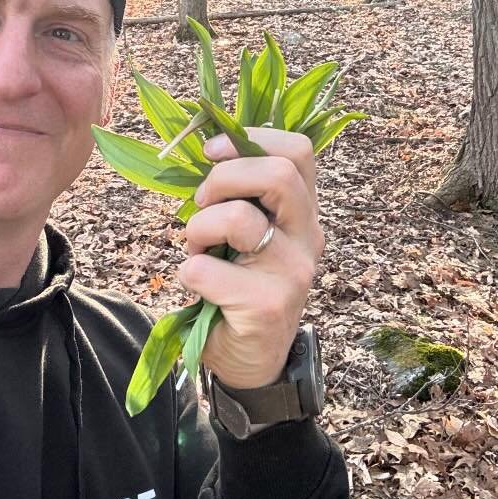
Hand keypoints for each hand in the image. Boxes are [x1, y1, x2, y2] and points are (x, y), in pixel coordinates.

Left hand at [178, 127, 323, 389]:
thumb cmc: (240, 283)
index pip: (298, 151)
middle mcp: (308, 237)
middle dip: (222, 179)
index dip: (251, 139)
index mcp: (303, 211)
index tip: (211, 152)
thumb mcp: (247, 231)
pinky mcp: (268, 305)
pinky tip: (200, 287)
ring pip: (238, 218)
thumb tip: (207, 146)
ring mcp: (293, 272)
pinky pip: (206, 269)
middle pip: (278, 175)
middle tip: (202, 203)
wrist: (251, 359)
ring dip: (199, 228)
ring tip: (198, 249)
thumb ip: (240, 193)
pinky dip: (189, 272)